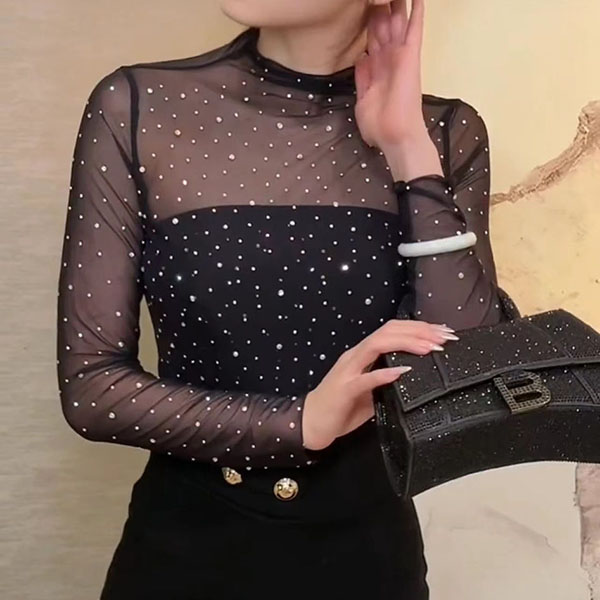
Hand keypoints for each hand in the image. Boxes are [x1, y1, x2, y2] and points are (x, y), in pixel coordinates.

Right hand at [301, 319, 458, 450]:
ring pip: (377, 345)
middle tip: (444, 336)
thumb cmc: (341, 407)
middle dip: (418, 331)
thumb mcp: (372, 391)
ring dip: (407, 344)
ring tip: (430, 348)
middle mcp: (356, 355)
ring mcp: (349, 370)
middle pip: (388, 331)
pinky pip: (366, 378)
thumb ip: (389, 380)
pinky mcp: (344, 389)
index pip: (392, 330)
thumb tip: (417, 376)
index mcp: (363, 354)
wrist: (311, 423)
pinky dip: (385, 373)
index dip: (418, 327)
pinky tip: (403, 371)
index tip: (443, 332)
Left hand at [354, 0, 442, 180]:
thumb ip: (362, 78)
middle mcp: (388, 59)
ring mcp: (400, 56)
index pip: (372, 40)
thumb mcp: (363, 99)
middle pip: (384, 26)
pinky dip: (417, 12)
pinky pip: (415, 29)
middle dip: (381, 8)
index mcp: (376, 70)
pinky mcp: (410, 56)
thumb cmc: (379, 126)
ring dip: (396, 5)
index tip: (364, 9)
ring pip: (398, 22)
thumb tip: (362, 56)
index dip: (369, 24)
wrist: (394, 135)